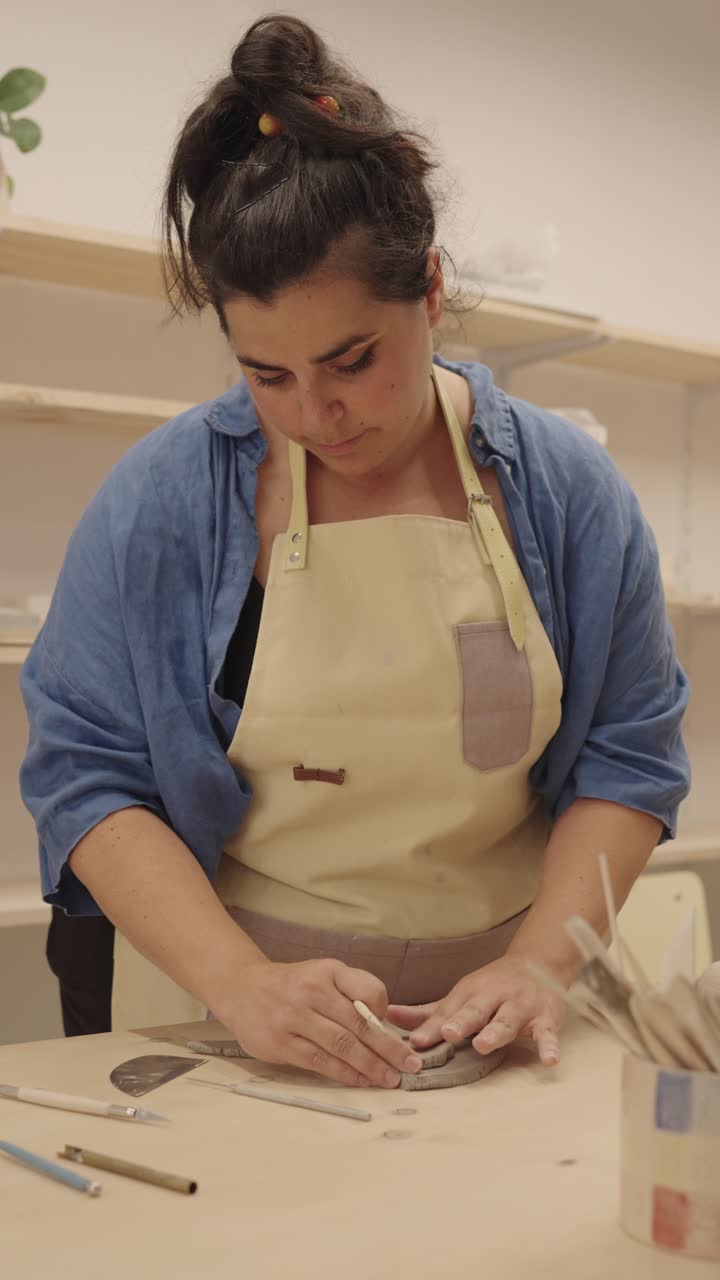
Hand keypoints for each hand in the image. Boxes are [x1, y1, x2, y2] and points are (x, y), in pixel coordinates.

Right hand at [221, 958, 423, 1087]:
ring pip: (342, 1046)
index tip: (398, 1031)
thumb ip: (351, 990)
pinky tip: (361, 1081)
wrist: (241, 988)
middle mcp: (311, 991)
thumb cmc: (292, 984)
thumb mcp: (322, 973)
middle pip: (359, 1025)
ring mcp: (294, 1018)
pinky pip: (320, 1062)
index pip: (368, 990)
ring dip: (370, 1066)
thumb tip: (382, 1022)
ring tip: (390, 1079)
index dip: (386, 1012)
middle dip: (389, 1049)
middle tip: (410, 1066)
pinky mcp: (280, 1043)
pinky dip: (344, 1074)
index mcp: (327, 971)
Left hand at [387, 955, 564, 1065]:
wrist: (539, 964)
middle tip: (448, 1033)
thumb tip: (388, 1017)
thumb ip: (428, 1012)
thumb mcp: (461, 995)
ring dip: (495, 1032)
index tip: (415, 1041)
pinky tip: (548, 1060)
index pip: (448, 1012)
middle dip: (461, 1022)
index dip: (432, 1027)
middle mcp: (493, 997)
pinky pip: (547, 1033)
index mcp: (470, 993)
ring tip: (483, 1045)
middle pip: (476, 1010)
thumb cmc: (493, 987)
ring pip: (507, 1019)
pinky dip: (549, 1045)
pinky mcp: (545, 1018)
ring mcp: (520, 1007)